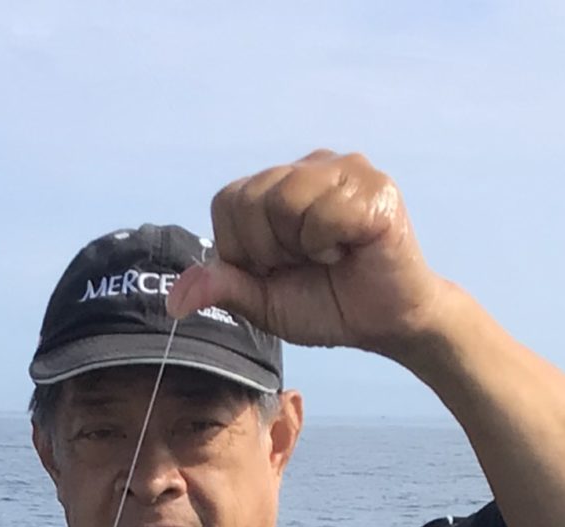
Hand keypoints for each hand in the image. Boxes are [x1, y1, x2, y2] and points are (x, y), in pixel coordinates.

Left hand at [168, 150, 449, 358]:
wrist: (389, 321)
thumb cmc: (328, 305)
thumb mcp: (264, 303)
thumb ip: (223, 288)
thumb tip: (175, 299)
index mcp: (276, 188)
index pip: (227, 202)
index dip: (244, 249)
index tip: (279, 267)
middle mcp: (308, 167)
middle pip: (252, 199)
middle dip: (271, 249)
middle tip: (309, 262)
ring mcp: (343, 169)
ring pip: (285, 200)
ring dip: (302, 246)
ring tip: (331, 253)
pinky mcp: (373, 186)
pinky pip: (324, 211)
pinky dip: (330, 242)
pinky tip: (352, 248)